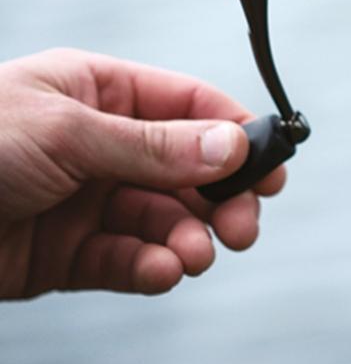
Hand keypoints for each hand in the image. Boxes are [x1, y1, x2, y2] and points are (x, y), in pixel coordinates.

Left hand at [0, 48, 284, 298]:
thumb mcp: (67, 132)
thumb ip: (152, 145)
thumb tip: (231, 144)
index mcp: (98, 91)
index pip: (186, 104)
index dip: (234, 133)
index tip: (273, 167)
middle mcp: (97, 144)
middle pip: (183, 169)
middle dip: (219, 198)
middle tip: (243, 227)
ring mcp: (82, 201)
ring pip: (159, 220)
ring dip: (186, 238)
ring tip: (196, 255)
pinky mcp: (64, 257)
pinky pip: (123, 261)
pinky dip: (149, 268)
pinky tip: (162, 272)